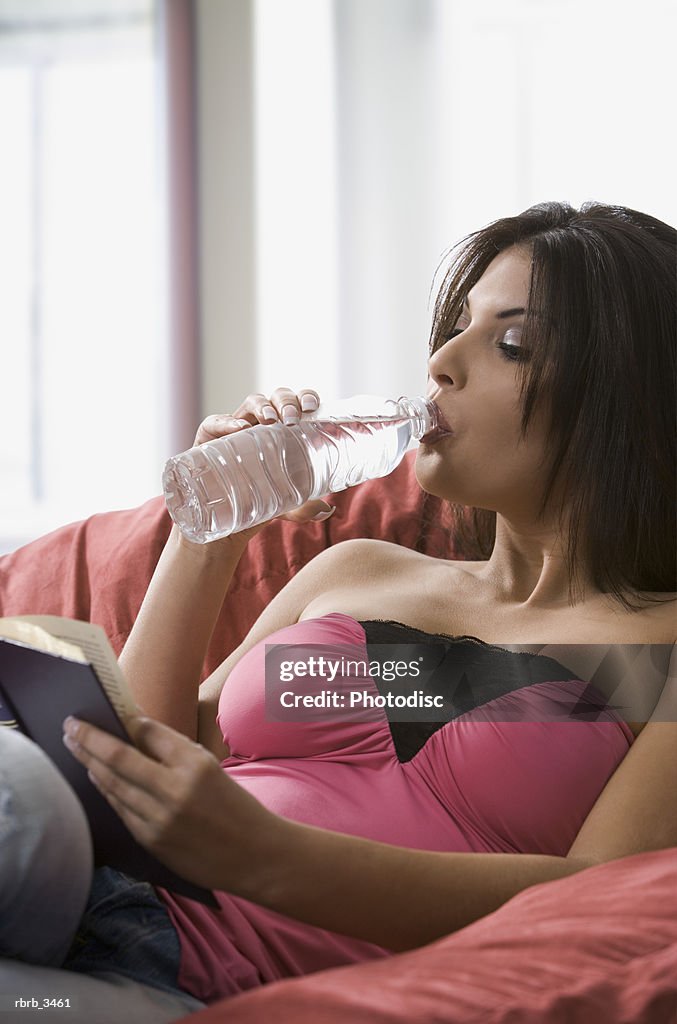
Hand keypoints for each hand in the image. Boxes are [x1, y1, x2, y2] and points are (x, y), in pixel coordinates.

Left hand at [63, 714, 284, 893]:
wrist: (254, 854)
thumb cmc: (232, 805)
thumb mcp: (210, 768)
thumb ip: (173, 750)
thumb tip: (135, 726)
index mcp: (196, 763)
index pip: (149, 732)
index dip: (124, 719)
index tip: (104, 709)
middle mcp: (176, 789)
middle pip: (119, 756)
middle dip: (89, 738)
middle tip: (70, 725)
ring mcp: (161, 818)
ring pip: (113, 784)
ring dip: (89, 763)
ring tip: (75, 746)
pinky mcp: (152, 841)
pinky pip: (121, 809)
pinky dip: (106, 789)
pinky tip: (96, 776)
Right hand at [193, 386, 335, 528]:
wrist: (219, 520)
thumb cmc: (255, 500)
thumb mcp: (283, 504)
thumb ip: (303, 507)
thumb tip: (326, 509)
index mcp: (283, 432)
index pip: (296, 404)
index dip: (305, 397)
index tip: (312, 406)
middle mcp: (261, 425)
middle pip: (276, 398)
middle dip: (286, 402)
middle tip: (292, 418)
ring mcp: (235, 429)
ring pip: (251, 402)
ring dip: (263, 405)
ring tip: (270, 419)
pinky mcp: (209, 440)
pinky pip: (214, 423)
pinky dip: (226, 421)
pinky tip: (239, 428)